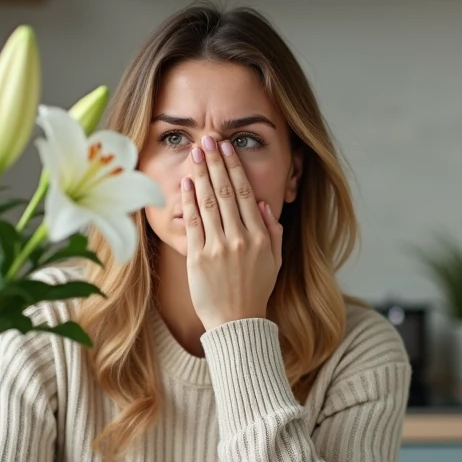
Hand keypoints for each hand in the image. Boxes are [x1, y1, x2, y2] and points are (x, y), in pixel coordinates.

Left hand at [180, 135, 283, 331]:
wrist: (237, 322)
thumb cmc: (255, 292)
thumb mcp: (274, 261)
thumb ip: (272, 231)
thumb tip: (262, 203)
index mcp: (260, 237)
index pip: (244, 193)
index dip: (234, 168)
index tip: (227, 148)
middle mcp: (239, 238)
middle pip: (225, 192)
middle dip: (216, 162)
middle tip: (209, 139)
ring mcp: (218, 248)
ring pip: (208, 202)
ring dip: (201, 174)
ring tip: (196, 153)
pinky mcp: (198, 258)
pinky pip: (193, 223)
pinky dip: (189, 201)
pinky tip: (186, 183)